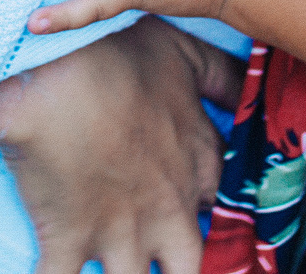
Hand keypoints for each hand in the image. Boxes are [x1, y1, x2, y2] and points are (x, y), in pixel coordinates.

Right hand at [0, 16, 241, 273]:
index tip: (199, 215)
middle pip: (192, 267)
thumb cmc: (120, 55)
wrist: (58, 73)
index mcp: (197, 168)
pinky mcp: (69, 240)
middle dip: (183, 268)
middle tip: (168, 259)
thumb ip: (220, 74)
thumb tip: (247, 84)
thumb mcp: (182, 53)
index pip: (225, 211)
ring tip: (118, 267)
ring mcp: (121, 233)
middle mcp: (168, 211)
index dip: (212, 218)